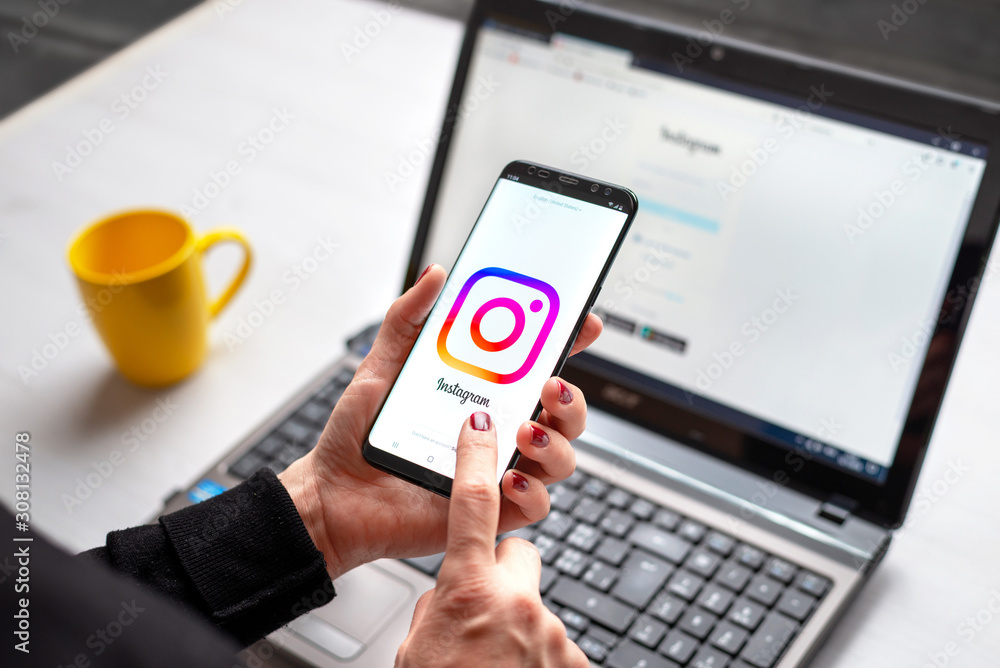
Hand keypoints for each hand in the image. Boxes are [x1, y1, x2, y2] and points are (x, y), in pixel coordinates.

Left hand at [279, 264, 601, 578]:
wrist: (334, 498)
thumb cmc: (357, 436)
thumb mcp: (381, 367)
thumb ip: (407, 319)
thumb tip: (437, 274)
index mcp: (482, 395)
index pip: (539, 367)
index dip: (568, 343)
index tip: (580, 322)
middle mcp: (498, 431)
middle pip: (564, 413)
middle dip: (572, 398)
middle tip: (550, 384)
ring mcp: (499, 471)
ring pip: (561, 456)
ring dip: (556, 440)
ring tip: (524, 430)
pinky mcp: (492, 512)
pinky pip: (536, 505)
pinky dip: (532, 491)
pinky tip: (509, 476)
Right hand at [395, 412, 587, 666]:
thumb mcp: (417, 649)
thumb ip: (439, 606)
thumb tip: (456, 594)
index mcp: (467, 592)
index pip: (473, 502)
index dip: (477, 456)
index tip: (481, 423)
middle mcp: (519, 605)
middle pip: (520, 556)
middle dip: (503, 575)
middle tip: (483, 613)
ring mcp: (553, 635)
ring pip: (537, 608)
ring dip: (519, 630)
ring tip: (494, 666)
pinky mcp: (578, 664)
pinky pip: (557, 646)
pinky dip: (540, 661)